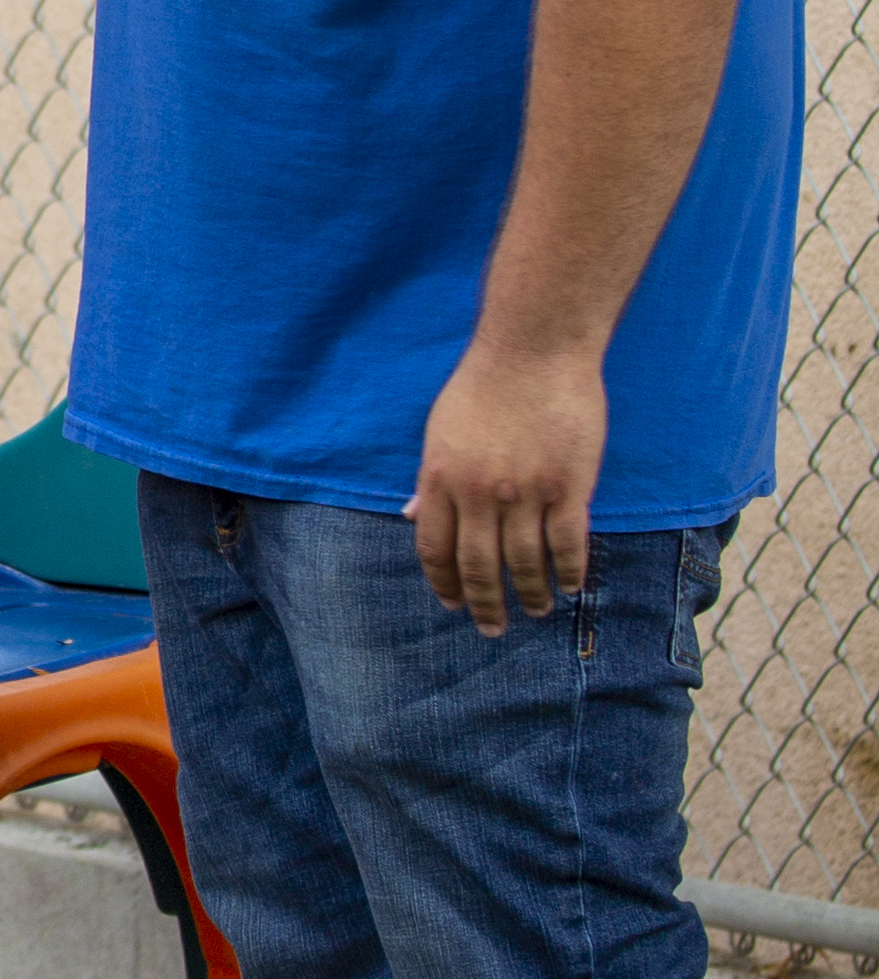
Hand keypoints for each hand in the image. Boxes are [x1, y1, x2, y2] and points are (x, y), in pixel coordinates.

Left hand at [410, 330, 607, 634]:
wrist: (534, 350)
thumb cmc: (484, 386)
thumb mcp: (441, 431)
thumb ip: (431, 480)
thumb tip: (409, 514)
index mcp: (441, 479)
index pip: (435, 549)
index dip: (444, 583)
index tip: (453, 605)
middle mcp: (478, 493)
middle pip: (478, 567)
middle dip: (485, 604)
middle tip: (493, 628)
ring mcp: (525, 492)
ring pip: (525, 563)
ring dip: (531, 594)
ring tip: (536, 610)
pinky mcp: (568, 486)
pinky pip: (567, 545)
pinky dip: (568, 573)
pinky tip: (569, 587)